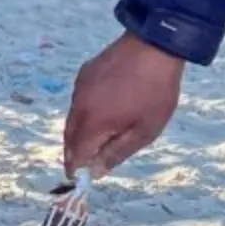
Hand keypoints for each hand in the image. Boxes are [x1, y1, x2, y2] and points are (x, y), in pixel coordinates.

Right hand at [61, 32, 184, 175]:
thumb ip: (117, 153)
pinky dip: (85, 112)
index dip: (76, 169)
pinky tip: (102, 111)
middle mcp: (79, 105)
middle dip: (74, 153)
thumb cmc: (154, 93)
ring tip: (95, 139)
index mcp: (92, 122)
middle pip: (69, 136)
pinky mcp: (85, 72)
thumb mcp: (144, 131)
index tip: (78, 179)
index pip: (76, 154)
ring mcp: (80, 86)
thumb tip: (96, 171)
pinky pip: (80, 99)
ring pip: (73, 117)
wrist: (155, 46)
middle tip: (83, 164)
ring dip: (80, 132)